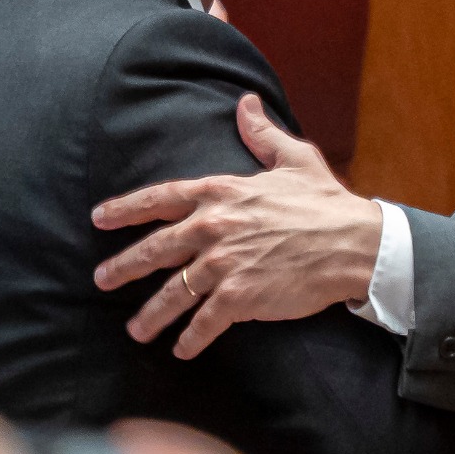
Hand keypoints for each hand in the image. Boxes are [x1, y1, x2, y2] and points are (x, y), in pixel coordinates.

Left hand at [92, 93, 382, 358]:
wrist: (355, 243)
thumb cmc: (326, 201)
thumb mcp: (294, 158)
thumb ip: (262, 134)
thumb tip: (246, 103)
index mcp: (222, 192)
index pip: (161, 198)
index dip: (126, 208)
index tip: (100, 218)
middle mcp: (215, 227)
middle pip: (156, 250)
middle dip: (124, 266)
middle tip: (102, 280)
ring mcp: (225, 264)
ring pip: (174, 293)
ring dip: (152, 314)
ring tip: (136, 329)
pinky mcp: (241, 297)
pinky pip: (205, 322)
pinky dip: (191, 339)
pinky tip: (181, 350)